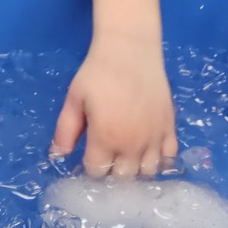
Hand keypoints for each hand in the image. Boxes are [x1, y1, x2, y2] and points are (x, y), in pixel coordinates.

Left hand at [50, 33, 177, 177]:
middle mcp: (132, 144)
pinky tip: (148, 150)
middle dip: (112, 172)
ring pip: (148, 172)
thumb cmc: (98, 72)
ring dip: (136, 169)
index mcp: (105, 138)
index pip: (97, 173)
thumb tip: (57, 156)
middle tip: (106, 157)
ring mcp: (154, 137)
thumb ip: (65, 130)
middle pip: (123, 178)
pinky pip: (169, 157)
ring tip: (126, 156)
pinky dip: (159, 160)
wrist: (130, 50)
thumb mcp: (75, 99)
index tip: (87, 158)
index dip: (90, 168)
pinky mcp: (170, 127)